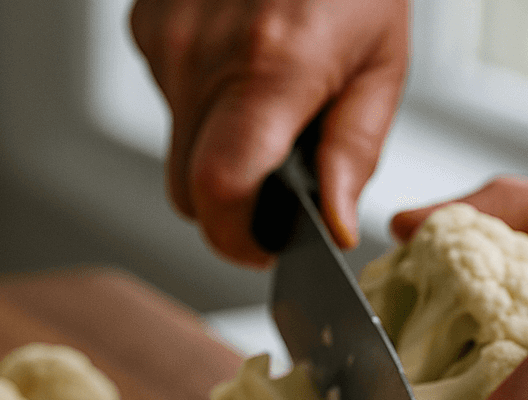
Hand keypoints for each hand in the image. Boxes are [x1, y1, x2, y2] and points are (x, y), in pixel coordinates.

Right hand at [130, 0, 408, 265]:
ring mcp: (165, 40)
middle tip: (271, 192)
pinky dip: (201, 105)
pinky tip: (236, 67)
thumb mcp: (381, 59)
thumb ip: (354, 150)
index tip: (263, 246)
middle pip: (187, 192)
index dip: (235, 239)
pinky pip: (167, 101)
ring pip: (175, 150)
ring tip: (262, 104)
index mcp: (269, 68)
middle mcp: (202, 57)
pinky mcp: (146, 25)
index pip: (220, 193)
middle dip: (227, 208)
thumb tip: (335, 224)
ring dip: (215, 151)